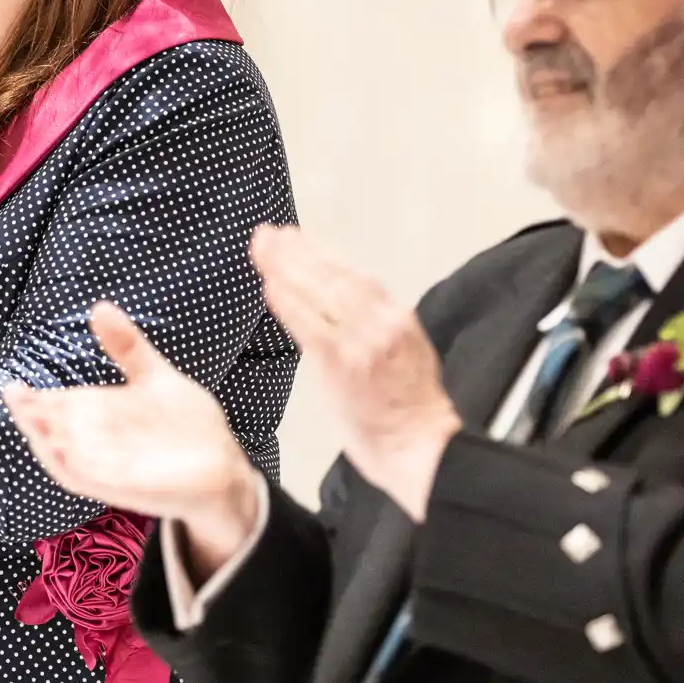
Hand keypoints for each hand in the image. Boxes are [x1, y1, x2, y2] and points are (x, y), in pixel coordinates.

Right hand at [5, 304, 263, 571]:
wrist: (221, 465)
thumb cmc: (183, 423)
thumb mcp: (153, 376)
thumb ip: (126, 347)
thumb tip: (99, 306)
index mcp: (101, 416)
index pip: (58, 408)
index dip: (34, 401)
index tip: (13, 387)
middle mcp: (100, 444)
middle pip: (56, 433)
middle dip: (35, 420)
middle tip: (17, 402)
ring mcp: (114, 469)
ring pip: (68, 461)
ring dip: (49, 445)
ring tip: (33, 425)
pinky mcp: (131, 490)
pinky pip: (97, 483)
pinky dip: (80, 470)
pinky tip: (65, 454)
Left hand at [251, 225, 462, 520]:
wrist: (422, 448)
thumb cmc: (410, 412)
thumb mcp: (404, 354)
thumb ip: (375, 328)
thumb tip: (344, 309)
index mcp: (397, 318)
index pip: (353, 273)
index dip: (320, 251)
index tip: (293, 236)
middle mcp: (382, 323)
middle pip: (334, 275)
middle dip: (296, 251)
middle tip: (266, 233)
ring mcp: (363, 342)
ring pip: (321, 293)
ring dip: (286, 267)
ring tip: (261, 250)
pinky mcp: (344, 365)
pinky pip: (311, 326)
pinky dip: (289, 303)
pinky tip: (270, 286)